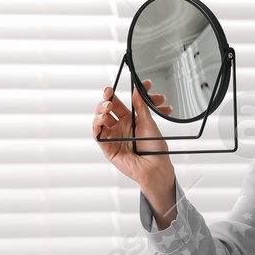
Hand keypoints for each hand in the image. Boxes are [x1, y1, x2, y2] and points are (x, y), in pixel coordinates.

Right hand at [93, 79, 178, 222]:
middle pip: (106, 110)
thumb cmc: (156, 148)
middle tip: (108, 94)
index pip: (118, 103)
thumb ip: (141, 107)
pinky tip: (102, 120)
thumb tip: (137, 89)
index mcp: (129, 120)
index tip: (113, 87)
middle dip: (105, 100)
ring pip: (99, 121)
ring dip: (100, 111)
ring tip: (107, 107)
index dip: (114, 94)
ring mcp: (113, 137)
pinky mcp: (108, 148)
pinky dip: (97, 126)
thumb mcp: (149, 124)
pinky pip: (98, 135)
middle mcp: (119, 127)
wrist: (156, 168)